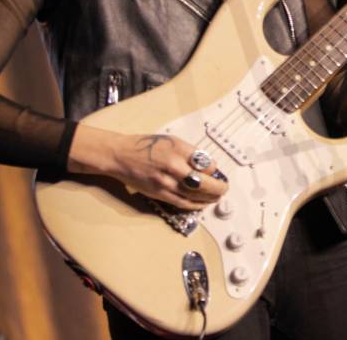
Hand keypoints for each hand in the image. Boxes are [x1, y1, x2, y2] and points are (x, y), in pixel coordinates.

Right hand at [68, 126, 226, 210]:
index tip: (216, 170)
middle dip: (218, 187)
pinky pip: (182, 203)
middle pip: (203, 182)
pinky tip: (203, 204)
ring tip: (217, 197)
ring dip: (209, 198)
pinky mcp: (159, 194)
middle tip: (224, 187)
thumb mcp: (170, 141)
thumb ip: (189, 152)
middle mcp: (172, 166)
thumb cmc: (146, 146)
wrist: (121, 156)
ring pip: (194, 195)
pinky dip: (195, 205)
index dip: (214, 169)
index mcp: (177, 149)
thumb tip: (208, 165)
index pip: (204, 162)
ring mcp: (165, 182)